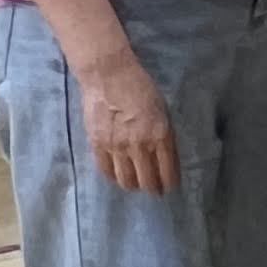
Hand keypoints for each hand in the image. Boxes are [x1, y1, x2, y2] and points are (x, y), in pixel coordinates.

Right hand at [79, 48, 178, 194]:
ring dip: (133, 186)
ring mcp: (117, 146)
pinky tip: (118, 176)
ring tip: (136, 185)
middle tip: (153, 190)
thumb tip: (165, 158)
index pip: (167, 171)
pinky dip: (113, 177)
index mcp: (161, 136)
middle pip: (147, 181)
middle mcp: (140, 145)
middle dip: (152, 189)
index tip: (169, 189)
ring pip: (126, 180)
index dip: (169, 184)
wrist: (109, 76)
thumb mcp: (163, 112)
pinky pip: (106, 170)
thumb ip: (164, 136)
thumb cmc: (141, 89)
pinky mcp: (97, 144)